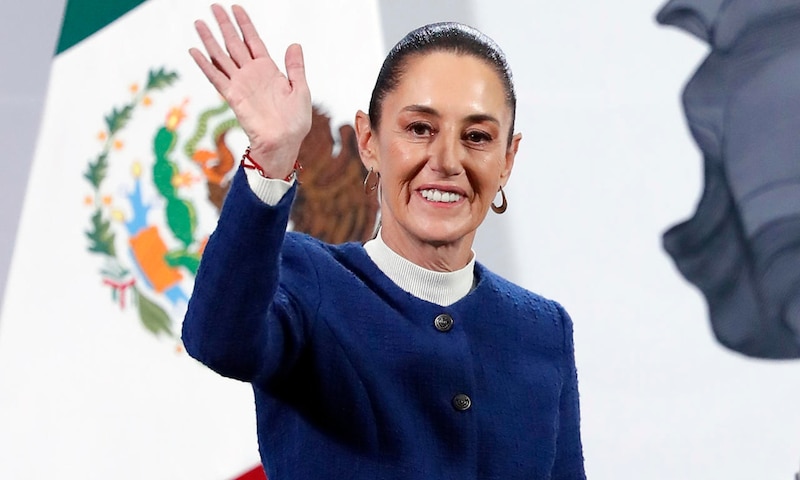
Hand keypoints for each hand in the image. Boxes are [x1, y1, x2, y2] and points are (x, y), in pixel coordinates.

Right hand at [189, 4, 311, 177]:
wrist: (284, 142)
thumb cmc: (295, 121)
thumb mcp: (300, 89)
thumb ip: (295, 67)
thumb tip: (294, 44)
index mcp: (269, 70)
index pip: (253, 40)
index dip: (245, 24)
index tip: (236, 7)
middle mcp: (252, 73)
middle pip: (234, 43)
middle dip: (224, 25)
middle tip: (213, 6)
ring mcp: (241, 84)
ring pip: (221, 56)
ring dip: (210, 40)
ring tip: (199, 22)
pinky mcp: (233, 96)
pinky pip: (216, 77)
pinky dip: (205, 64)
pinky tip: (194, 51)